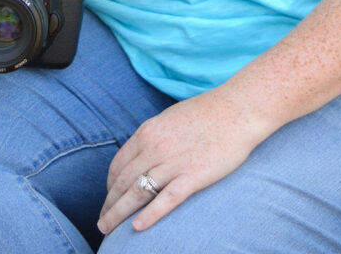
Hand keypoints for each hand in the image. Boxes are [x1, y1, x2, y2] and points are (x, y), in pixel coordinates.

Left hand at [97, 86, 266, 234]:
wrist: (238, 110)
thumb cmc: (207, 113)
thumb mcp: (170, 118)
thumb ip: (154, 137)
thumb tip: (142, 154)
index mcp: (148, 132)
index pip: (118, 165)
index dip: (109, 185)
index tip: (109, 198)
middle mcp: (154, 147)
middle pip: (123, 182)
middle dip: (109, 204)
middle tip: (102, 221)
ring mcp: (172, 162)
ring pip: (136, 194)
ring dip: (118, 214)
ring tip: (108, 229)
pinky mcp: (192, 176)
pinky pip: (164, 201)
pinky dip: (148, 216)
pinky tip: (136, 229)